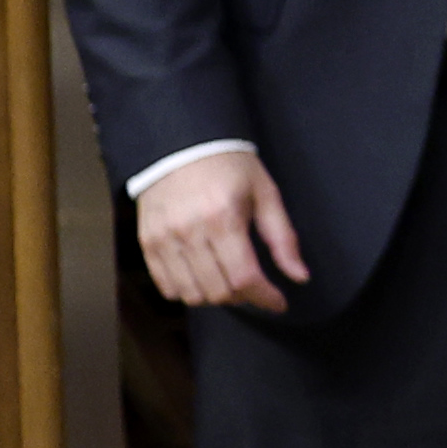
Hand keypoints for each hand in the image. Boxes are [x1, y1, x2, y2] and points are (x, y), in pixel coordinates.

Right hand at [140, 150, 306, 312]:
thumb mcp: (266, 193)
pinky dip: (187, 292)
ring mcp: (163, 239)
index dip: (265, 297)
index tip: (279, 302)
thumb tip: (299, 277)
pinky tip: (204, 278)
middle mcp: (189, 232)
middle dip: (244, 297)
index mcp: (223, 218)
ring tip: (230, 281)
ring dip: (215, 297)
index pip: (243, 277)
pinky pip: (166, 286)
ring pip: (191, 294)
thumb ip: (283, 238)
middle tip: (256, 286)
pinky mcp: (146, 242)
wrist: (180, 144)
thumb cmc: (231, 167)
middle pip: (217, 291)